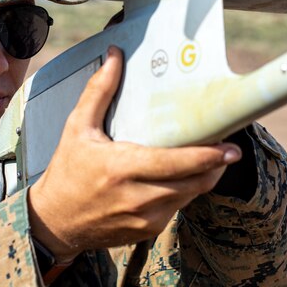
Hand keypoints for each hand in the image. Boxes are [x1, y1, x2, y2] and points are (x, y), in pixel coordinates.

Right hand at [27, 46, 240, 261]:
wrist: (55, 222)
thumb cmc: (67, 172)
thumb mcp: (77, 128)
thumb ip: (98, 91)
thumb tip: (114, 56)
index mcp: (121, 169)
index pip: (176, 164)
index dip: (207, 157)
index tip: (230, 148)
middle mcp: (137, 198)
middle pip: (193, 183)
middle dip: (215, 166)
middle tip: (229, 149)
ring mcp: (145, 219)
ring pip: (190, 196)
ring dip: (202, 178)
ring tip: (210, 158)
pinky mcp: (148, 231)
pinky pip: (177, 208)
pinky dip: (184, 191)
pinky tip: (182, 176)